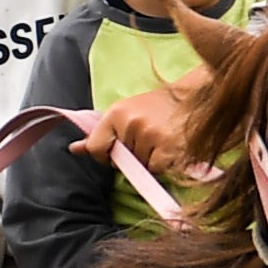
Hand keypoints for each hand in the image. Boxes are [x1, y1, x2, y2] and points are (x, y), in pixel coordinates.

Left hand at [78, 73, 210, 176]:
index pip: (96, 148)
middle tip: (148, 137)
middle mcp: (130, 122)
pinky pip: (156, 169)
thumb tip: (74, 150)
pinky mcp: (168, 147)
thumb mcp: (124, 114)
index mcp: (116, 112)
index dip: (106, 155)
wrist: (193, 97)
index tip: (119, 150)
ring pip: (140, 166)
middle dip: (132, 156)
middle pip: (121, 162)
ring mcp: (150, 135)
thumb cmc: (157, 108)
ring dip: (149, 159)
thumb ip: (99, 134)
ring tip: (161, 139)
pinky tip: (169, 147)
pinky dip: (163, 164)